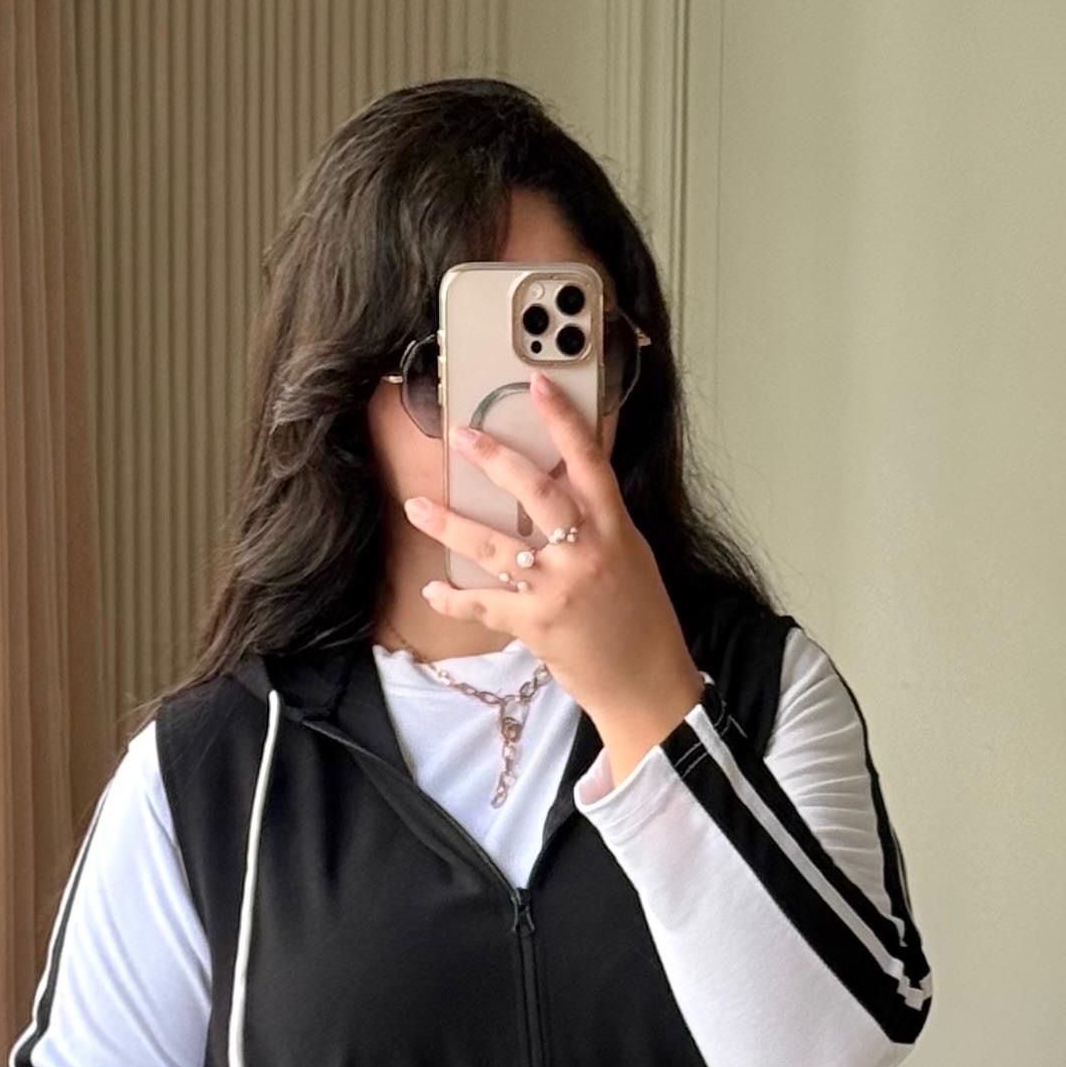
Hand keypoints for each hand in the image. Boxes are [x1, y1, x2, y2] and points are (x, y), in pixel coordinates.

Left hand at [404, 376, 704, 785]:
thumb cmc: (641, 620)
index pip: (589, 460)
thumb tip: (563, 495)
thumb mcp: (632, 558)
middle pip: (535, 491)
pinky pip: (485, 606)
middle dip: (494, 459)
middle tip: (462, 434)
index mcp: (615, 528)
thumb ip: (599, 525)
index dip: (562, 419)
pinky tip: (433, 589)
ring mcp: (560, 588)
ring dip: (452, 525)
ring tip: (418, 506)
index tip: (537, 383)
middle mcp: (587, 552)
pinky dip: (455, 600)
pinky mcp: (537, 624)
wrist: (647, 683)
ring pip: (496, 547)